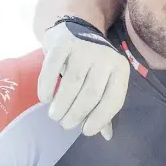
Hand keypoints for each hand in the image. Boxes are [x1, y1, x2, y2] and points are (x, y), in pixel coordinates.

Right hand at [38, 19, 129, 139]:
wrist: (77, 29)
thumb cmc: (93, 64)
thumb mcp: (105, 81)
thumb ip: (105, 106)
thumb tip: (107, 136)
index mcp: (120, 69)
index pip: (114, 99)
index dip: (101, 118)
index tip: (86, 131)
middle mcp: (106, 58)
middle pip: (92, 94)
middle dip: (77, 114)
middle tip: (66, 124)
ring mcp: (85, 49)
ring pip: (73, 83)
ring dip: (62, 105)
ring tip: (55, 116)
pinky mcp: (64, 44)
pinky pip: (53, 69)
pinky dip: (47, 87)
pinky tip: (45, 98)